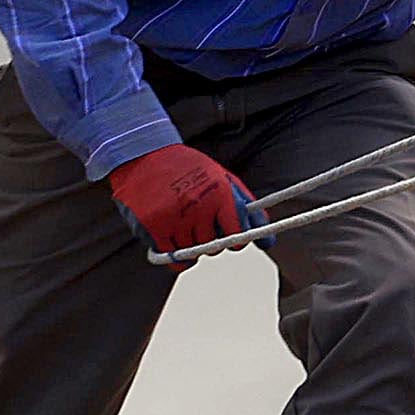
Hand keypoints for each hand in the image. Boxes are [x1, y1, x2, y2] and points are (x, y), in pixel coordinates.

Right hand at [108, 143, 260, 258]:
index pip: (238, 232)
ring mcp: (174, 219)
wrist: (145, 157)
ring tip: (188, 225)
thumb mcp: (224, 179)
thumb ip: (246, 209)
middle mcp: (199, 208)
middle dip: (215, 240)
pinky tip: (179, 244)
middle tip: (206, 225)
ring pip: (194, 252)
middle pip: (215, 246)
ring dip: (194, 245)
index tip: (236, 238)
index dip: (239, 238)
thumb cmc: (190, 168)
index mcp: (220, 193)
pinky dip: (178, 258)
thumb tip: (269, 242)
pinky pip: (173, 257)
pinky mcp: (153, 228)